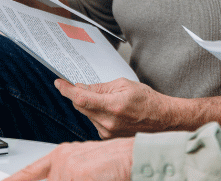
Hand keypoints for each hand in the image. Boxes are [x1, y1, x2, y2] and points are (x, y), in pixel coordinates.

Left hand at [5, 138, 133, 180]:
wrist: (135, 155)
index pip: (30, 172)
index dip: (14, 179)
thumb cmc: (115, 162)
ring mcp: (69, 169)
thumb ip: (66, 175)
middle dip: (61, 179)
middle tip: (83, 174)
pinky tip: (96, 177)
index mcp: (62, 155)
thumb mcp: (86, 168)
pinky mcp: (79, 175)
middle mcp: (61, 160)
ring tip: (94, 174)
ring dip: (80, 179)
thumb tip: (53, 179)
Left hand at [55, 78, 177, 138]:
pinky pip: (94, 121)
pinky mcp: (108, 136)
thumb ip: (100, 87)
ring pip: (87, 113)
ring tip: (108, 99)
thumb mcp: (124, 85)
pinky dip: (96, 113)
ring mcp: (107, 131)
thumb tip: (82, 87)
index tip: (59, 83)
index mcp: (113, 105)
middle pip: (81, 106)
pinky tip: (110, 110)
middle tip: (81, 85)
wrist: (161, 118)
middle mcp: (108, 122)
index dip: (67, 90)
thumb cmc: (147, 101)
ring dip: (90, 104)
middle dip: (78, 94)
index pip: (81, 98)